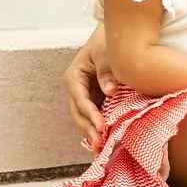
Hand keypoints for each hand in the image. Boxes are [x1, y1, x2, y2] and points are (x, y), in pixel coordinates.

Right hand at [63, 30, 116, 152]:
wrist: (112, 37)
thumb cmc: (107, 42)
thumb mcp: (106, 54)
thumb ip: (107, 72)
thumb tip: (110, 92)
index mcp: (74, 77)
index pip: (80, 100)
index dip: (90, 115)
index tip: (101, 127)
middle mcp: (76, 89)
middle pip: (79, 114)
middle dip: (88, 130)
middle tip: (99, 144)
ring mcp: (84, 96)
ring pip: (84, 118)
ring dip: (91, 132)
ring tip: (101, 148)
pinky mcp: (94, 99)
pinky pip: (94, 116)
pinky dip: (98, 127)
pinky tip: (104, 141)